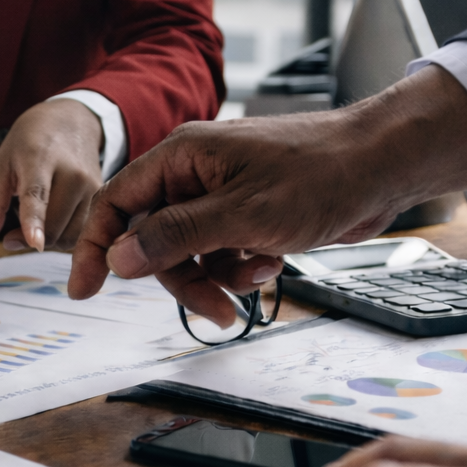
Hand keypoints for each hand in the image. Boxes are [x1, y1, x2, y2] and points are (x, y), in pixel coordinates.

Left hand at [0, 99, 103, 251]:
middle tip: (12, 234)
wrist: (71, 121)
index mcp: (40, 159)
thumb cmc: (30, 143)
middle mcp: (72, 173)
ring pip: (68, 237)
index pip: (37, 195)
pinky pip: (81, 233)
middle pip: (53, 227)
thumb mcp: (2, 165)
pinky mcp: (100, 196)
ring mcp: (90, 185)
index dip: (34, 221)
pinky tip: (53, 220)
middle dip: (28, 240)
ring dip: (47, 240)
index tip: (35, 243)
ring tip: (35, 221)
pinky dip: (63, 236)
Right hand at [66, 65, 466, 323]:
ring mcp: (221, 194)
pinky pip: (220, 252)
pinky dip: (238, 268)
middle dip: (181, 279)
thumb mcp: (241, 214)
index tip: (83, 289)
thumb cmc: (319, 174)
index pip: (116, 203)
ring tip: (254, 283)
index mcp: (181, 158)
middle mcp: (194, 174)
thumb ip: (174, 236)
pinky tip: (269, 265)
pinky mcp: (247, 213)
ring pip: (189, 252)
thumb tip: (118, 257)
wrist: (383, 166)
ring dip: (215, 277)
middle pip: (154, 239)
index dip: (96, 247)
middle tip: (214, 309)